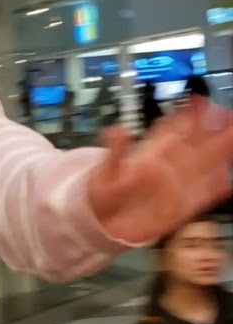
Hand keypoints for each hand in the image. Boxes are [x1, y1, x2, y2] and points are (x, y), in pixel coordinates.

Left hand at [88, 98, 232, 243]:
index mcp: (150, 154)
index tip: (200, 102)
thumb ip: (115, 152)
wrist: (103, 222)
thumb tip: (116, 130)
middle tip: (228, 115)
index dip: (186, 116)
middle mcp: (168, 167)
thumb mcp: (105, 172)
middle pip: (195, 146)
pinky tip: (228, 182)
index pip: (172, 131)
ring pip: (204, 167)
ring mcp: (176, 186)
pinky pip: (202, 196)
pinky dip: (216, 189)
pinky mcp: (180, 207)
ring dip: (221, 154)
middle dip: (213, 130)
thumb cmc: (104, 192)